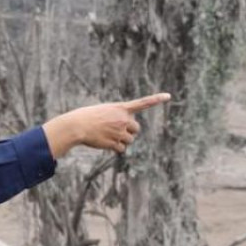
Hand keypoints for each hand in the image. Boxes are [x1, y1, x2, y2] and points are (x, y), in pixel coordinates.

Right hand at [43, 93, 170, 157]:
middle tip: (117, 130)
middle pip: (136, 129)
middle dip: (129, 132)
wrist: (77, 126)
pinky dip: (116, 148)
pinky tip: (105, 143)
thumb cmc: (87, 117)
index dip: (156, 99)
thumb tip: (126, 132)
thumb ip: (118, 116)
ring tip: (108, 136)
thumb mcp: (104, 110)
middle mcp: (123, 119)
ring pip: (129, 140)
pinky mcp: (115, 143)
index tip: (168, 96)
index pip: (143, 103)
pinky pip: (122, 149)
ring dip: (122, 141)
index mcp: (121, 108)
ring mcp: (120, 131)